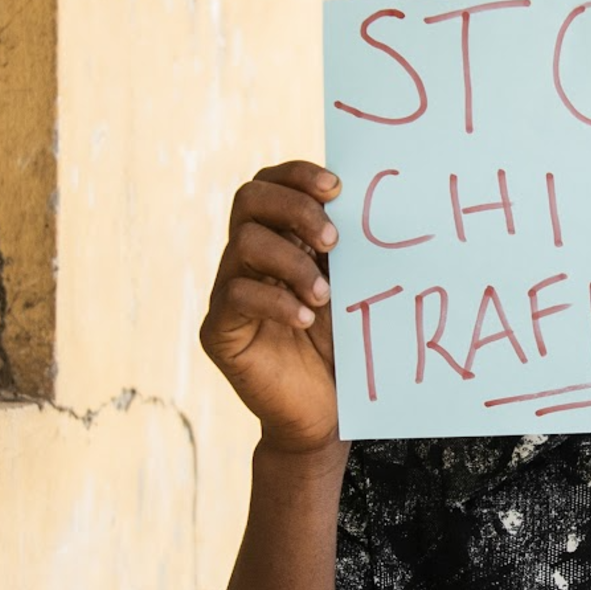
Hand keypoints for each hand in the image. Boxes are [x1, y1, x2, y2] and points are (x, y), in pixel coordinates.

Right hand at [199, 161, 343, 453]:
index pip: (272, 183)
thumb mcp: (350, 288)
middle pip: (249, 199)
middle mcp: (246, 256)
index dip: (298, 175)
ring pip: (244, 243)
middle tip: (333, 239)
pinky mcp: (218, 330)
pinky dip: (276, 301)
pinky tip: (306, 318)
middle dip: (295, 209)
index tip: (337, 187)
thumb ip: (347, 248)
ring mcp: (227, 290)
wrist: (325, 414)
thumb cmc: (342, 347)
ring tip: (325, 296)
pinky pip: (236, 296)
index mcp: (278, 237)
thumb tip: (372, 202)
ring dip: (292, 262)